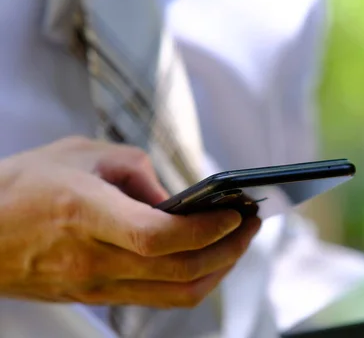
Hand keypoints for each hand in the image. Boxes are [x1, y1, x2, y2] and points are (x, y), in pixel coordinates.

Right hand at [0, 136, 260, 307]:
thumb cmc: (24, 185)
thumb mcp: (82, 155)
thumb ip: (138, 172)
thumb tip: (179, 199)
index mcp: (87, 214)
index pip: (160, 237)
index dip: (207, 229)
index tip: (237, 213)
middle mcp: (92, 259)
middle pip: (179, 270)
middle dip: (228, 249)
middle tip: (250, 225)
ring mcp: (94, 285)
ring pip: (174, 293)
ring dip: (216, 270)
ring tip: (236, 242)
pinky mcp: (95, 297)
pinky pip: (156, 298)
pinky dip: (190, 280)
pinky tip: (204, 259)